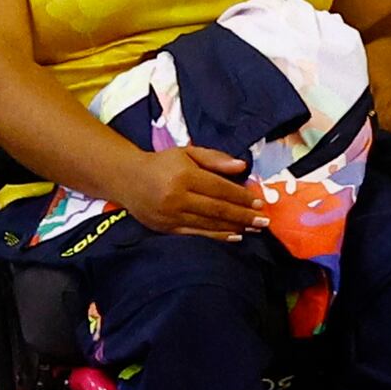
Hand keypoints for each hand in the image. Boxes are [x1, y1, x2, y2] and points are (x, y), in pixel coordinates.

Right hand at [113, 140, 265, 238]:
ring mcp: (170, 215)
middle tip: (264, 222)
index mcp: (184, 176)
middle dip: (243, 216)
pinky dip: (216, 236)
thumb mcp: (188, 153)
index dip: (242, 197)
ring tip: (254, 230)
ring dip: (234, 228)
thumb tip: (243, 166)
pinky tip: (233, 236)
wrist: (126, 178)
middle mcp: (177, 197)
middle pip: (217, 209)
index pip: (220, 189)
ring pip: (208, 224)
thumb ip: (216, 158)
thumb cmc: (163, 163)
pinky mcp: (165, 228)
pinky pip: (196, 234)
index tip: (259, 203)